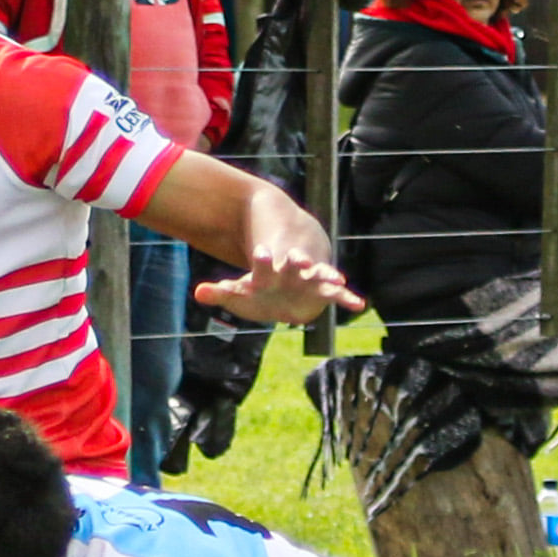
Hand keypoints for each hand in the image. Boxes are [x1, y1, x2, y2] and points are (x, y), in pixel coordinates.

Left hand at [193, 244, 363, 326]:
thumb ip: (220, 292)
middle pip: (293, 264)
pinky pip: (336, 294)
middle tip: (299, 259)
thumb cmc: (261, 288)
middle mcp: (291, 271)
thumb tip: (198, 292)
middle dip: (296, 262)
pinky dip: (347, 298)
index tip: (262, 252)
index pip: (264, 264)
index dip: (264, 259)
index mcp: (269, 271)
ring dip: (327, 276)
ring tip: (338, 278)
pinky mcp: (322, 289)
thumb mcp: (239, 293)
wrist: (286, 278)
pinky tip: (359, 304)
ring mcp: (309, 279)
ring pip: (319, 275)